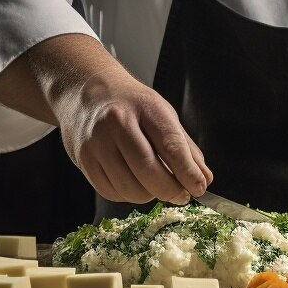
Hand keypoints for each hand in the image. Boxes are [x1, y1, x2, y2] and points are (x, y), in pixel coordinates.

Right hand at [60, 62, 212, 205]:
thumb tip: (204, 179)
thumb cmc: (131, 104)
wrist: (86, 91)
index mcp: (145, 107)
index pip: (171, 145)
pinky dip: (127, 195)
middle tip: (182, 195)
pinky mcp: (83, 160)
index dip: (188, 172)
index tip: (199, 188)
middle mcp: (117, 123)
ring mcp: (96, 142)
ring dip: (149, 195)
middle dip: (170, 190)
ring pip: (129, 187)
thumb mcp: (163, 114)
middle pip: (148, 170)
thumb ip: (185, 148)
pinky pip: (110, 192)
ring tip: (155, 186)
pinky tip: (133, 183)